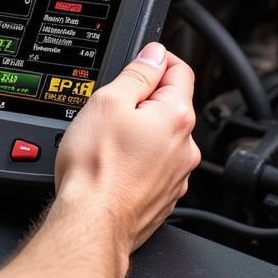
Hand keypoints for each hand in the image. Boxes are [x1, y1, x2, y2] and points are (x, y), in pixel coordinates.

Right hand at [55, 42, 200, 256]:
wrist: (91, 222)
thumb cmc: (96, 166)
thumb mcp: (109, 101)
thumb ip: (137, 74)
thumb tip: (154, 55)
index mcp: (176, 117)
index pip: (180, 70)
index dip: (157, 60)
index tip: (138, 62)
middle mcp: (186, 147)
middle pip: (170, 105)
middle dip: (144, 99)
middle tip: (111, 106)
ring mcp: (177, 175)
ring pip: (162, 137)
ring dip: (141, 130)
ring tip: (108, 139)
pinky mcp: (164, 196)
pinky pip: (155, 164)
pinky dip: (138, 158)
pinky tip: (113, 163)